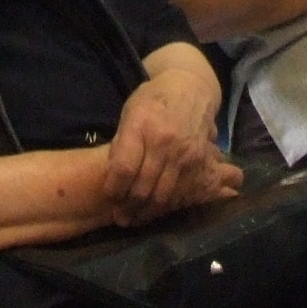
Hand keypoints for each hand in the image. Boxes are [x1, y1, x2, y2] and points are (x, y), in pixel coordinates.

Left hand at [101, 64, 236, 225]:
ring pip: (162, 195)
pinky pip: (180, 192)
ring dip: (146, 212)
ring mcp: (183, 153)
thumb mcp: (129, 113)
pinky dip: (166, 205)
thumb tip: (114, 177)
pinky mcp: (198, 161)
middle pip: (142, 187)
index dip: (114, 190)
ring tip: (134, 219)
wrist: (190, 88)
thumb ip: (121, 144)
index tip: (109, 198)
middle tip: (119, 218)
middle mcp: (163, 141)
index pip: (124, 169)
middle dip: (127, 207)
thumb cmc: (153, 99)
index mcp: (140, 126)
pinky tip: (155, 210)